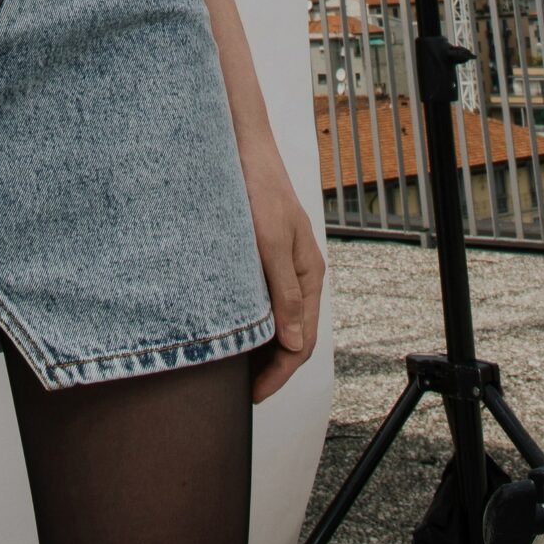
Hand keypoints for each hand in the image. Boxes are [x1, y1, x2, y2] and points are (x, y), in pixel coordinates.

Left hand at [239, 136, 325, 404]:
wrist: (242, 148)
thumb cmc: (259, 190)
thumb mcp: (271, 244)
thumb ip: (284, 294)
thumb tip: (292, 344)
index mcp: (309, 275)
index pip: (301, 341)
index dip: (278, 373)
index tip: (254, 395)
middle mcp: (298, 274)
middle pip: (291, 335)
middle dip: (271, 367)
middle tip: (242, 391)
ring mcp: (281, 266)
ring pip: (277, 320)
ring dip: (261, 347)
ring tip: (235, 369)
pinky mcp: (262, 256)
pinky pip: (263, 301)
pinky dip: (253, 323)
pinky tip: (233, 330)